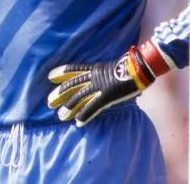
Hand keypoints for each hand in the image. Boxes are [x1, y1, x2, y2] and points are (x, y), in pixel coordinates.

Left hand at [47, 40, 171, 125]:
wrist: (140, 68)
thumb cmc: (131, 67)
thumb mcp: (113, 68)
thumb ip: (106, 74)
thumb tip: (105, 78)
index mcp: (95, 69)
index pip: (74, 69)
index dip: (61, 72)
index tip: (50, 76)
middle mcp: (94, 77)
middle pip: (72, 85)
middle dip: (60, 94)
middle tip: (49, 102)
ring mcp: (99, 87)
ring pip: (79, 98)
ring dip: (69, 108)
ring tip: (60, 117)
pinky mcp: (106, 96)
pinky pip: (92, 107)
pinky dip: (85, 115)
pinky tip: (78, 122)